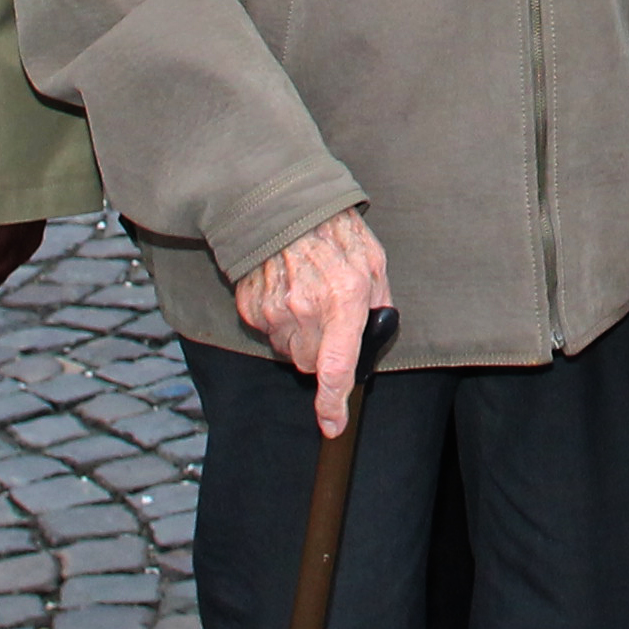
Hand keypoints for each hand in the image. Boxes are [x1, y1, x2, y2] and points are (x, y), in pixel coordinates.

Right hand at [234, 208, 390, 437]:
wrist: (282, 203)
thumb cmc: (337, 230)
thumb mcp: (374, 262)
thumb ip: (378, 303)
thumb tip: (377, 335)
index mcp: (344, 298)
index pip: (336, 368)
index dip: (334, 404)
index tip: (333, 425)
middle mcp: (306, 309)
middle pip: (312, 364)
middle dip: (324, 351)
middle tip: (330, 316)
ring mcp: (273, 310)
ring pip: (290, 350)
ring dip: (301, 336)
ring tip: (308, 295)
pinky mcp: (250, 307)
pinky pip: (268, 333)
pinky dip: (279, 322)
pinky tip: (287, 290)